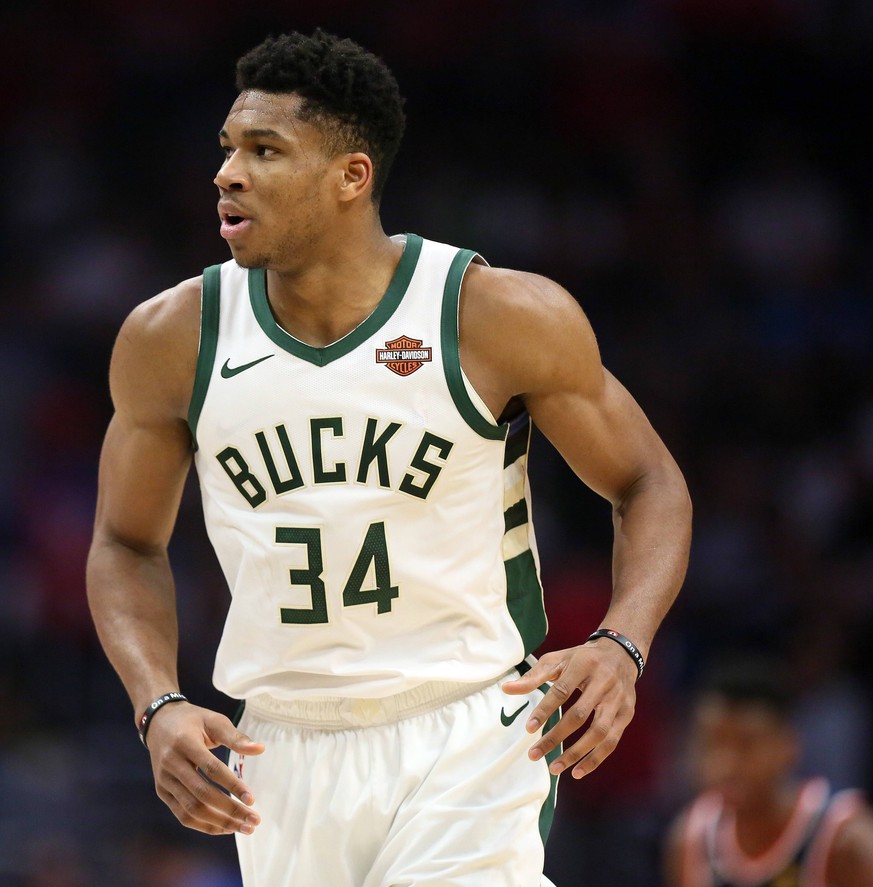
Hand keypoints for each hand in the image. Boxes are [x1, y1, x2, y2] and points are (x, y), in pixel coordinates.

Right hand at [146, 702, 265, 834]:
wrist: (159, 723)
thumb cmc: (193, 720)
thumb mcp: (214, 720)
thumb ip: (236, 736)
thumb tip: (260, 749)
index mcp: (185, 743)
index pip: (211, 769)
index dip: (232, 785)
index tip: (252, 799)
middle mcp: (171, 764)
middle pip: (202, 794)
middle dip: (230, 810)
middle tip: (254, 820)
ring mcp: (164, 780)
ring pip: (191, 809)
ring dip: (219, 822)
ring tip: (244, 827)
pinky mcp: (162, 791)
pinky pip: (182, 814)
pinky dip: (204, 824)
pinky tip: (224, 827)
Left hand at [502, 639, 636, 778]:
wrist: (621, 653)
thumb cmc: (582, 658)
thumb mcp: (558, 659)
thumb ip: (533, 676)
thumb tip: (506, 689)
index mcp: (583, 665)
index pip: (561, 690)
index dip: (545, 710)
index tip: (528, 728)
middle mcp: (604, 683)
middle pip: (579, 715)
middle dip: (555, 737)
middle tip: (534, 754)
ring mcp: (618, 700)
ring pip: (599, 732)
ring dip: (576, 753)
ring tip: (554, 768)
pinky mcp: (627, 714)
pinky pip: (612, 742)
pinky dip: (595, 759)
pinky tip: (577, 771)